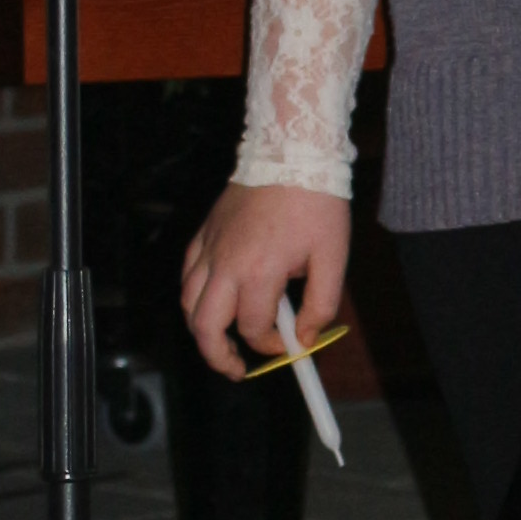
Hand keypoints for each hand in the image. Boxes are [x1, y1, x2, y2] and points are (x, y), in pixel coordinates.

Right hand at [179, 183, 350, 383]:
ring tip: (220, 341)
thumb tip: (307, 338)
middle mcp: (226, 264)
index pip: (252, 328)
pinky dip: (195, 294)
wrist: (291, 151)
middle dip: (218, 356)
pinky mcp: (205, 232)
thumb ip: (321, 304)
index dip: (270, 345)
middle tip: (235, 368)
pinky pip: (188, 273)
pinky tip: (213, 299)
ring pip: (188, 302)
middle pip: (204, 327)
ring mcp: (210, 247)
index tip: (288, 342)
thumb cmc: (316, 203)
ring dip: (202, 328)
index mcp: (259, 272)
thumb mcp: (333, 257)